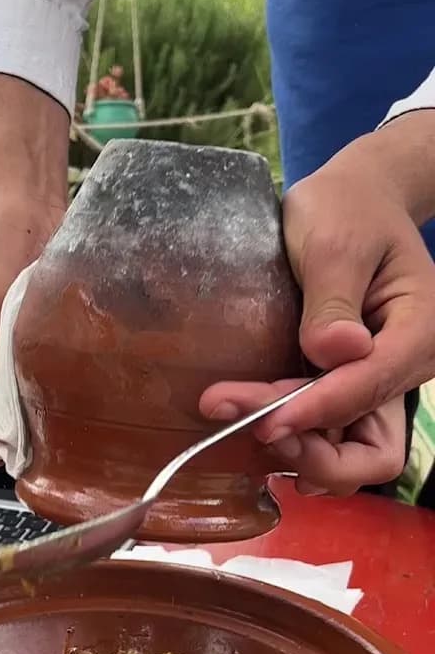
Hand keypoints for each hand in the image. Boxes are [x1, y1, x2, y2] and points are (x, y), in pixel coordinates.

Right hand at [0, 75, 68, 460]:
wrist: (20, 195)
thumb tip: (0, 424)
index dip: (0, 449)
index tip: (33, 471)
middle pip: (3, 416)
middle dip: (32, 435)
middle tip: (67, 459)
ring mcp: (11, 350)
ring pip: (31, 396)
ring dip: (54, 412)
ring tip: (86, 433)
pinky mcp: (40, 334)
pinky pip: (53, 370)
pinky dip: (71, 382)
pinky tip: (98, 393)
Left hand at [200, 113, 434, 494]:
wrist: (352, 200)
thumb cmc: (347, 210)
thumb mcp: (336, 240)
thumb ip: (334, 298)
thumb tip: (337, 352)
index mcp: (419, 330)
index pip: (371, 386)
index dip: (318, 410)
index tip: (268, 420)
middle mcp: (405, 369)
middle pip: (373, 449)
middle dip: (313, 450)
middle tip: (249, 424)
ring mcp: (377, 384)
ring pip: (350, 453)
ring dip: (298, 451)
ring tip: (238, 422)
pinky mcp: (348, 388)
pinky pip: (328, 434)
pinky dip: (294, 438)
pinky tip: (249, 422)